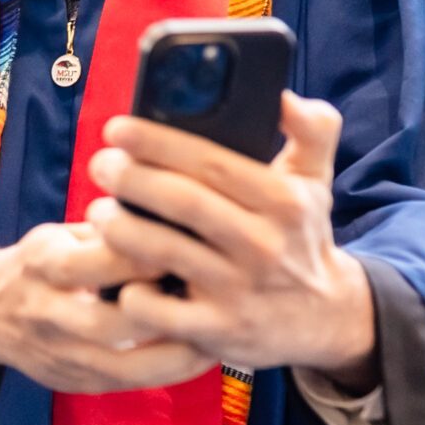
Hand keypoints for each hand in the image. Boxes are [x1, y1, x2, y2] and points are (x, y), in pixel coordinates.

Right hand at [0, 225, 216, 394]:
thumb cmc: (39, 264)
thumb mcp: (61, 235)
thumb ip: (109, 234)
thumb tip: (171, 217)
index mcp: (44, 264)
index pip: (103, 259)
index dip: (153, 253)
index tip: (199, 243)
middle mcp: (49, 314)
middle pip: (118, 321)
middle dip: (172, 311)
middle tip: (221, 295)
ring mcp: (63, 357)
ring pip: (131, 366)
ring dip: (182, 351)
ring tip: (224, 330)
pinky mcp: (76, 383)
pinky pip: (132, 384)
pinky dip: (171, 370)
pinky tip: (203, 353)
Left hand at [81, 96, 377, 387]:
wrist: (326, 317)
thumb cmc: (302, 235)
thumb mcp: (316, 180)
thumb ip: (312, 129)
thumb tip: (283, 94)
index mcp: (283, 201)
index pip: (211, 162)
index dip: (158, 142)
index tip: (117, 129)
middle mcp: (263, 245)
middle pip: (181, 202)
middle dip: (130, 178)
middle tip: (100, 165)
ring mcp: (239, 290)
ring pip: (163, 252)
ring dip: (120, 228)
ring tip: (99, 211)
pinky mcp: (219, 331)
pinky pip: (162, 312)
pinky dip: (133, 293)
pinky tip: (114, 276)